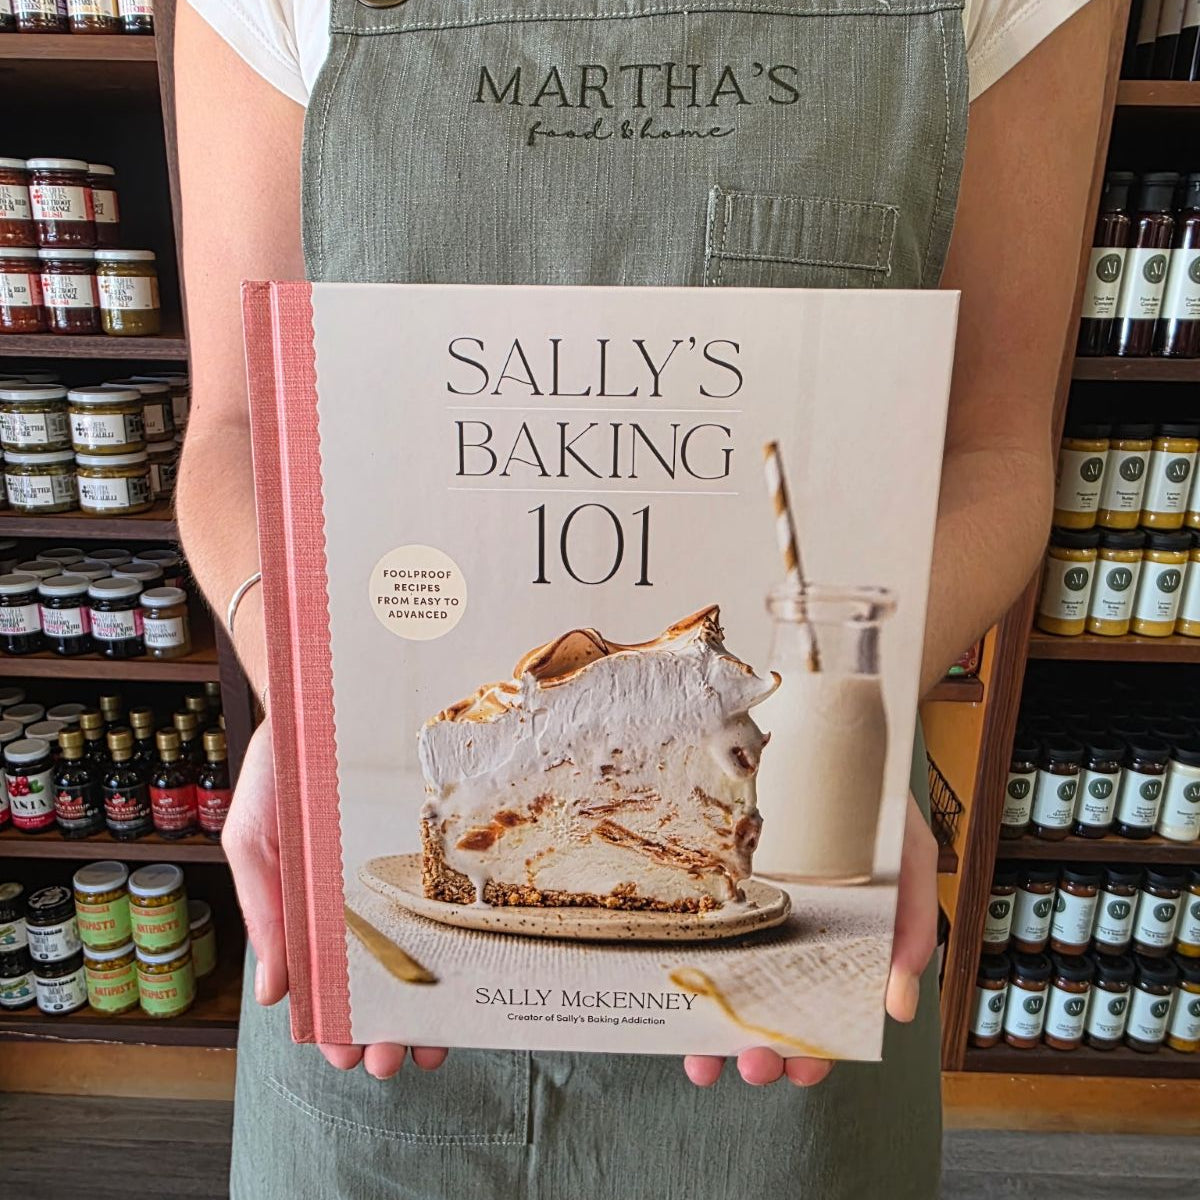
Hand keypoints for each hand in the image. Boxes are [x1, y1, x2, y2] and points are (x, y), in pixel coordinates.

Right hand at [223, 716, 447, 1078]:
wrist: (320, 702)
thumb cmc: (279, 772)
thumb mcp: (255, 841)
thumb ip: (266, 911)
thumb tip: (274, 994)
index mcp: (308, 906)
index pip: (322, 979)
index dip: (333, 1021)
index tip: (346, 1053)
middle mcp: (354, 900)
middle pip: (373, 978)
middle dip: (381, 1028)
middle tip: (392, 1062)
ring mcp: (390, 877)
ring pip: (412, 953)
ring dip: (422, 1005)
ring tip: (434, 1044)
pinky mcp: (424, 850)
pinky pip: (440, 903)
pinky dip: (451, 945)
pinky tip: (467, 977)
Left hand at [683, 791, 938, 1086]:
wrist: (823, 720)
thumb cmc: (871, 793)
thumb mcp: (911, 858)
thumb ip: (913, 928)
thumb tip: (898, 1009)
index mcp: (837, 933)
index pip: (825, 1007)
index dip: (816, 1049)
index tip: (804, 1069)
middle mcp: (788, 926)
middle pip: (771, 1007)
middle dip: (763, 1052)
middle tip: (755, 1066)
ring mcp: (745, 904)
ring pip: (724, 985)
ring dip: (715, 1034)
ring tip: (707, 1060)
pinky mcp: (709, 878)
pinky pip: (690, 934)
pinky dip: (681, 977)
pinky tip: (671, 1005)